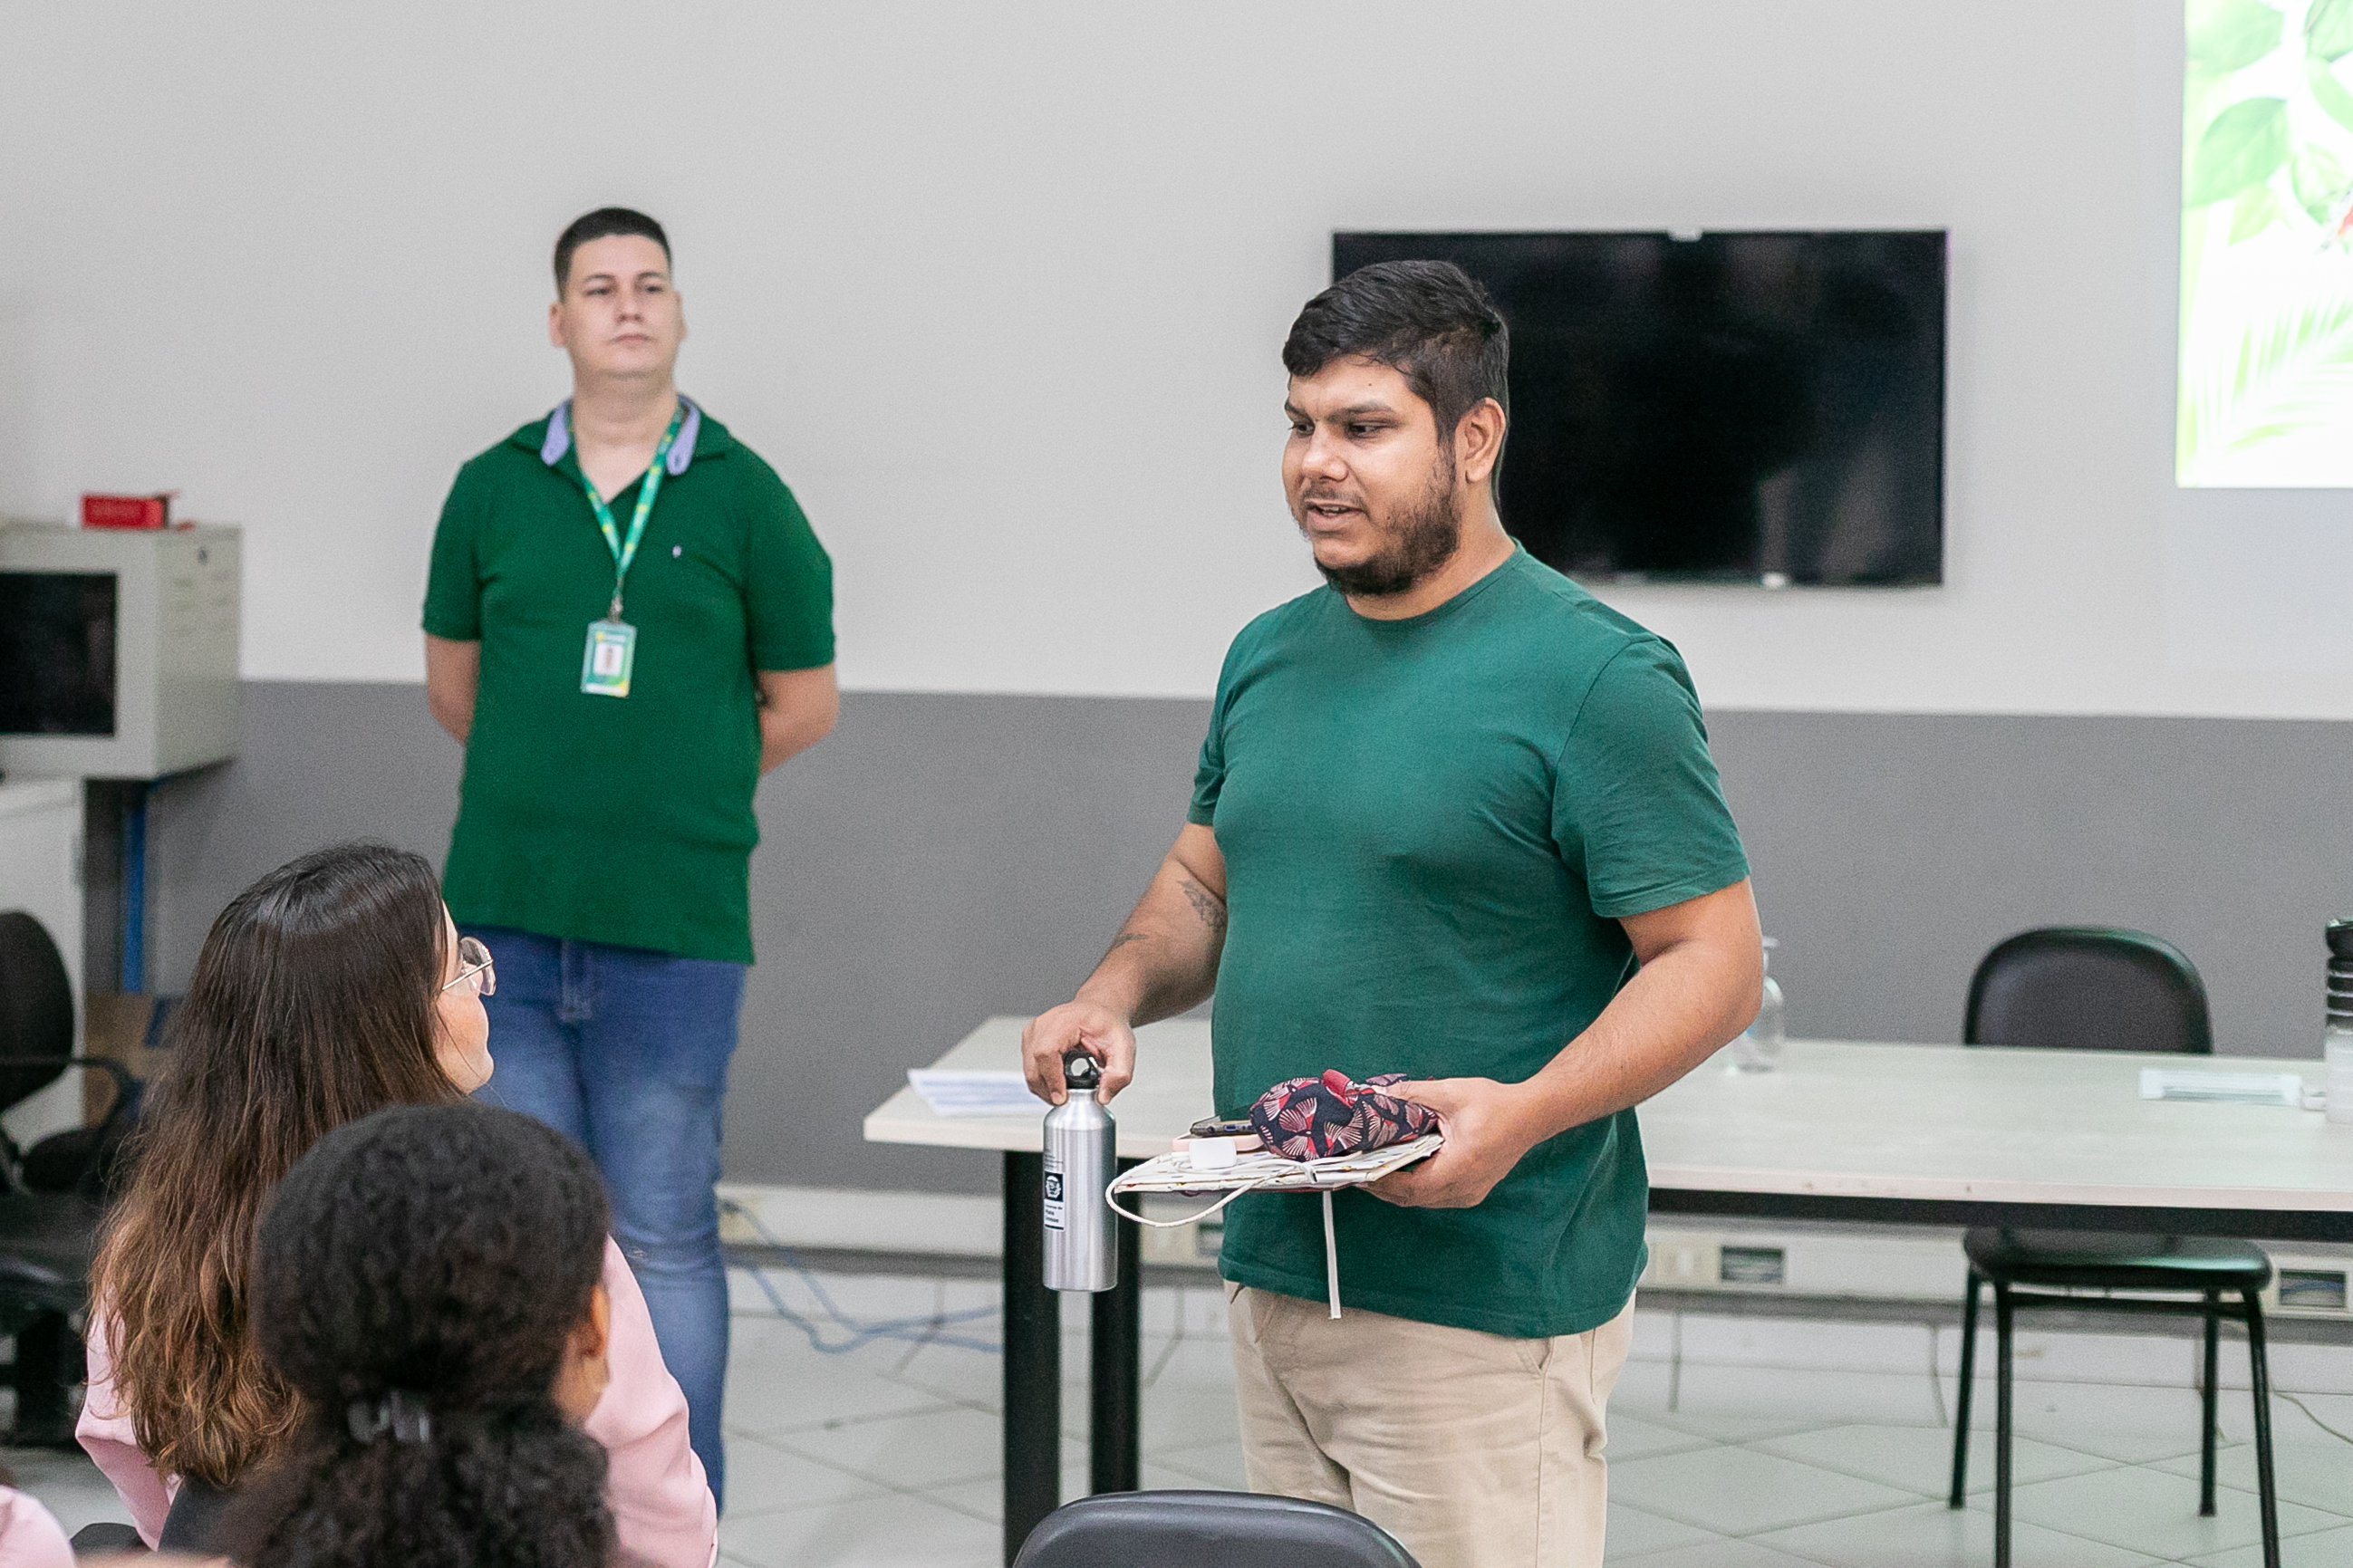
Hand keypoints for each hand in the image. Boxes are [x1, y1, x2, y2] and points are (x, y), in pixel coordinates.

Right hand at [1020, 1001, 1136, 1104]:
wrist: (1099, 1012)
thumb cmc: (1107, 1024)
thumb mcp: (1123, 1047)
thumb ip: (1119, 1074)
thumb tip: (1103, 1096)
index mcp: (1063, 1021)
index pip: (1046, 1052)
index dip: (1052, 1078)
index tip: (1063, 1097)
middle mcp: (1042, 1025)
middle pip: (1033, 1066)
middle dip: (1049, 1090)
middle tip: (1069, 1099)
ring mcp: (1033, 1033)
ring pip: (1029, 1072)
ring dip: (1046, 1088)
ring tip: (1067, 1090)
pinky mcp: (1030, 1042)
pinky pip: (1031, 1070)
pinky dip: (1044, 1081)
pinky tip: (1060, 1081)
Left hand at [1367, 1077, 1542, 1208]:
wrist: (1531, 1115)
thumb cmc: (1495, 1104)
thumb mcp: (1450, 1093)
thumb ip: (1411, 1093)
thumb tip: (1377, 1094)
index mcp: (1460, 1167)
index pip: (1410, 1187)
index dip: (1380, 1182)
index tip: (1357, 1171)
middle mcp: (1465, 1188)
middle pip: (1413, 1198)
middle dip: (1383, 1186)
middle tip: (1357, 1169)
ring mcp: (1470, 1194)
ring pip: (1423, 1200)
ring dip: (1398, 1188)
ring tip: (1373, 1169)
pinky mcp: (1471, 1191)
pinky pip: (1436, 1195)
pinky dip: (1415, 1186)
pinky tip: (1401, 1169)